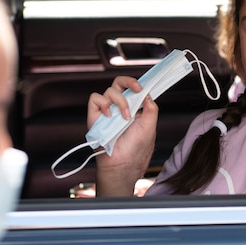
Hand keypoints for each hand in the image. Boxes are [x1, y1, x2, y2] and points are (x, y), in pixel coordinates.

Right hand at [88, 77, 158, 196]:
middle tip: (136, 89)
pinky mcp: (94, 116)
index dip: (136, 83)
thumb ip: (151, 108)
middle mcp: (119, 108)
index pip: (132, 89)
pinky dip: (103, 103)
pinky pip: (95, 98)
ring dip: (120, 101)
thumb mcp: (150, 126)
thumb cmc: (136, 148)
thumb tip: (148, 94)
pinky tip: (109, 115)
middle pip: (119, 83)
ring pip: (109, 90)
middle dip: (128, 81)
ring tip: (125, 118)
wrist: (123, 164)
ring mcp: (107, 111)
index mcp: (133, 108)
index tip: (142, 87)